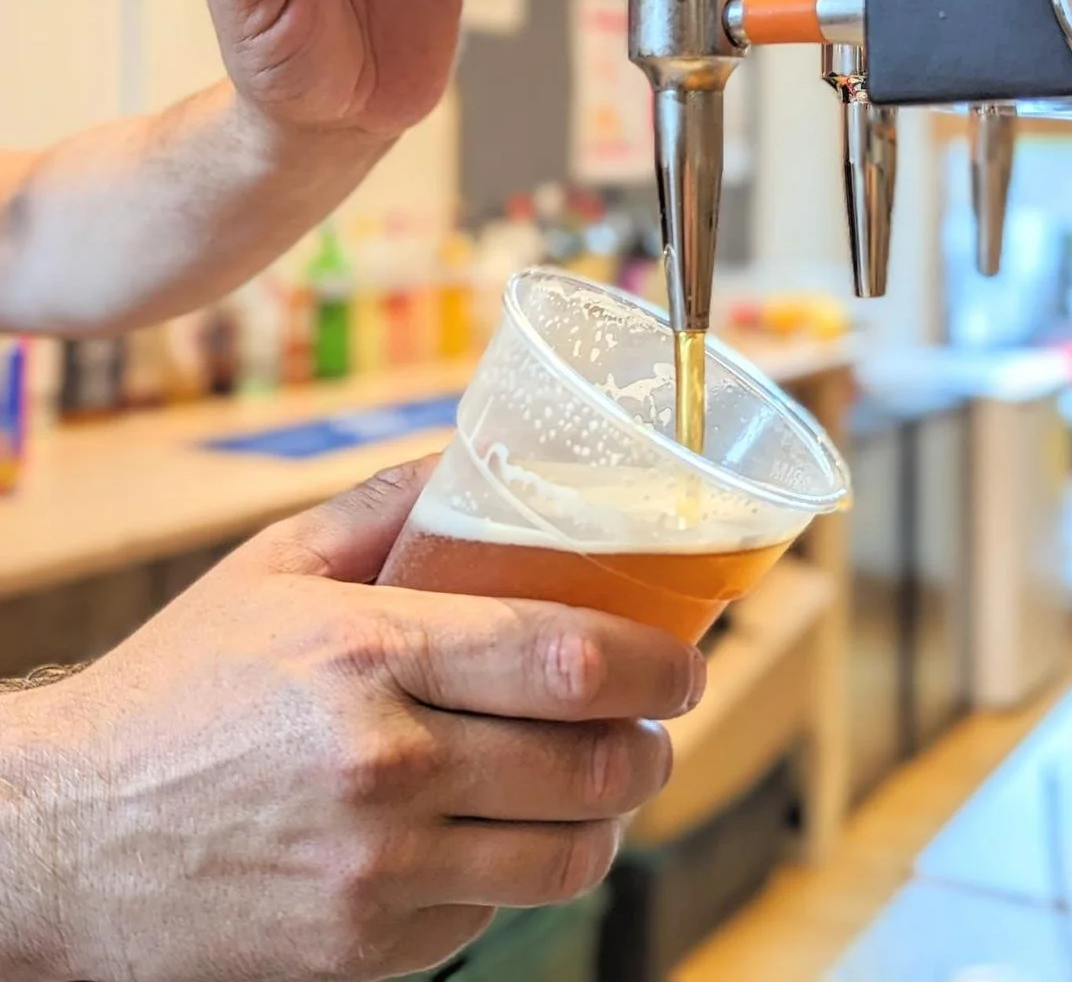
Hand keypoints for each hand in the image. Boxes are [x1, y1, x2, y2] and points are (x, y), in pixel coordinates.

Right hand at [14, 463, 701, 981]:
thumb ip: (381, 509)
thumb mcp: (267, 571)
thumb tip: (472, 460)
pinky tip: (514, 831)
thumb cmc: (171, 692)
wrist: (62, 841)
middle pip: (590, 762)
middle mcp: (384, 768)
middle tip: (659, 718)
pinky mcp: (366, 951)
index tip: (688, 657)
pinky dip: (529, 871)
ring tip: (609, 776)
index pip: (565, 656)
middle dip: (653, 740)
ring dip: (613, 814)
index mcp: (365, 655)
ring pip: (567, 856)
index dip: (657, 661)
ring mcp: (377, 873)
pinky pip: (497, 914)